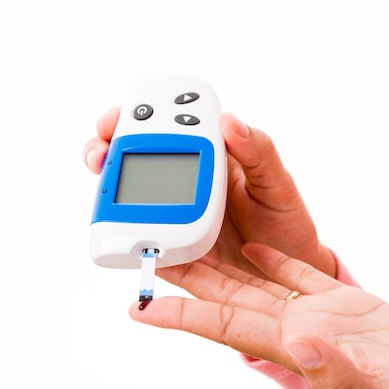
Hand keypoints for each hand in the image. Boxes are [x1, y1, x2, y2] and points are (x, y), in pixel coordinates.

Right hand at [82, 108, 336, 277]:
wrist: (288, 274)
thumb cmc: (284, 222)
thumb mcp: (278, 184)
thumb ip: (258, 152)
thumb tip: (228, 120)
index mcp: (212, 157)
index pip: (170, 126)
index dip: (141, 115)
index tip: (123, 114)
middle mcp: (187, 181)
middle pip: (138, 156)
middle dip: (108, 147)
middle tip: (99, 152)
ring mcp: (175, 213)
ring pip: (131, 194)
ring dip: (107, 187)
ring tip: (103, 191)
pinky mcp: (173, 247)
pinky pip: (143, 238)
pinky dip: (123, 235)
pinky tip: (117, 234)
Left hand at [130, 243, 388, 388]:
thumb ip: (338, 372)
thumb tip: (300, 343)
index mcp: (298, 349)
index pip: (225, 327)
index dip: (182, 315)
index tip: (138, 306)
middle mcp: (299, 330)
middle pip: (230, 298)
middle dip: (189, 277)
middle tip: (151, 255)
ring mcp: (319, 315)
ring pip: (258, 281)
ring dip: (223, 261)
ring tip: (192, 239)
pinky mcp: (344, 303)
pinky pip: (298, 275)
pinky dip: (275, 259)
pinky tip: (254, 243)